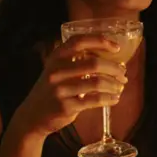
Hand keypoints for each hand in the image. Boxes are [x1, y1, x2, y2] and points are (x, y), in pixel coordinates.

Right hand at [14, 34, 129, 136]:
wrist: (32, 116)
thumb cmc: (52, 90)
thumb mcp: (57, 70)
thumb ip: (76, 61)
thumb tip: (110, 57)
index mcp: (56, 57)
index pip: (80, 41)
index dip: (100, 41)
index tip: (116, 47)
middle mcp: (57, 71)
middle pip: (94, 63)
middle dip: (114, 68)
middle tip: (123, 73)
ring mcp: (61, 89)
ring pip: (97, 82)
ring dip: (114, 84)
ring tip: (120, 86)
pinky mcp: (66, 106)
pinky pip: (95, 100)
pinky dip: (109, 98)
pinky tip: (114, 98)